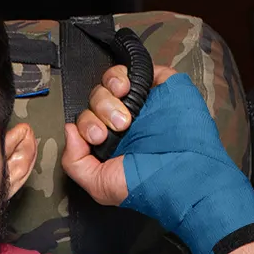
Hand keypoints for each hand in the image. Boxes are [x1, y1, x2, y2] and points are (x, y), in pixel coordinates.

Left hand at [60, 63, 174, 209]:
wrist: (184, 172)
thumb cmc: (147, 183)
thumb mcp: (100, 185)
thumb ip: (75, 162)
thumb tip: (68, 130)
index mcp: (111, 141)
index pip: (85, 120)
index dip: (85, 125)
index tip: (97, 138)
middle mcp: (124, 119)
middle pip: (95, 99)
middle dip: (99, 112)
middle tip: (116, 129)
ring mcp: (142, 101)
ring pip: (109, 81)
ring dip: (108, 95)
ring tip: (126, 115)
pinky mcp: (159, 84)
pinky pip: (134, 67)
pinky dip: (122, 74)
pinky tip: (125, 89)